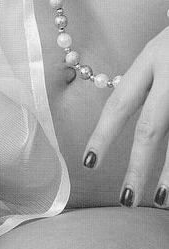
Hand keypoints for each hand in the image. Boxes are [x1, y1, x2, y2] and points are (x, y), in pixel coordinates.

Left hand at [83, 24, 168, 208]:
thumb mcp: (163, 48)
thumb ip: (148, 81)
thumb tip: (130, 117)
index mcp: (152, 58)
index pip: (121, 102)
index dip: (104, 135)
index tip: (88, 162)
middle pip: (151, 127)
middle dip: (138, 165)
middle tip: (127, 198)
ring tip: (161, 200)